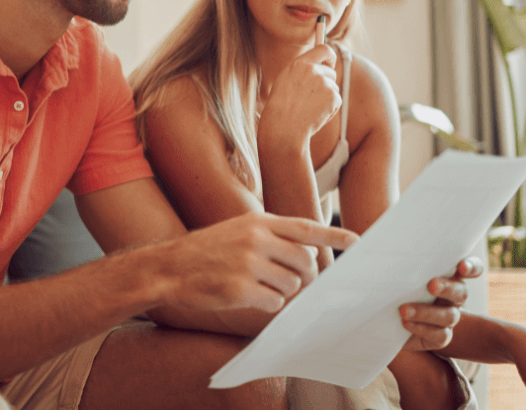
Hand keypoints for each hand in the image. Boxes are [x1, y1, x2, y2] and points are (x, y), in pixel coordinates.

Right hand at [157, 213, 357, 312]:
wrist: (169, 268)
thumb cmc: (207, 250)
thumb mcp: (239, 229)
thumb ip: (271, 236)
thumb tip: (306, 255)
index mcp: (258, 222)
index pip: (306, 227)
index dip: (333, 236)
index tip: (357, 241)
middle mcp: (256, 240)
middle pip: (304, 262)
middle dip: (304, 276)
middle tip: (291, 279)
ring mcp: (248, 265)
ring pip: (291, 285)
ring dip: (283, 291)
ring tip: (260, 286)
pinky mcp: (240, 290)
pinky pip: (274, 303)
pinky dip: (267, 304)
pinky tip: (249, 297)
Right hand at [258, 19, 340, 148]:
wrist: (284, 128)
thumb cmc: (281, 109)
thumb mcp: (285, 82)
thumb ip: (301, 71)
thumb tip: (319, 67)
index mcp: (298, 64)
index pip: (323, 49)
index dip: (330, 56)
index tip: (330, 63)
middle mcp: (312, 70)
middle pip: (331, 72)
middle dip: (326, 84)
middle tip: (312, 99)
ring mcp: (324, 82)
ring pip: (333, 88)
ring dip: (327, 98)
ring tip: (309, 109)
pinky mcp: (333, 96)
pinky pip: (337, 101)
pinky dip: (330, 109)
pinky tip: (315, 115)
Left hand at [399, 257, 482, 350]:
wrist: (385, 320)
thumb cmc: (395, 289)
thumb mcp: (399, 275)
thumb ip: (405, 265)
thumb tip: (391, 252)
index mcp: (448, 277)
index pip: (471, 268)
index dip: (472, 267)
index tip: (462, 266)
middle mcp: (452, 297)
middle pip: (462, 292)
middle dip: (448, 288)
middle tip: (432, 285)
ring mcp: (449, 318)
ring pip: (450, 316)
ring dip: (426, 312)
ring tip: (404, 310)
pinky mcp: (440, 337)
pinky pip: (441, 335)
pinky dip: (423, 329)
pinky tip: (406, 324)